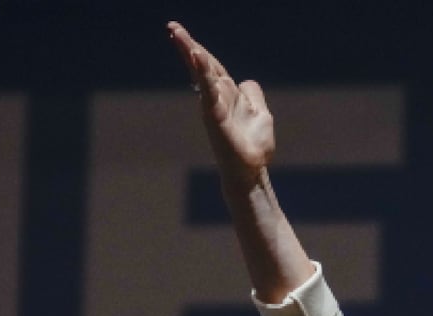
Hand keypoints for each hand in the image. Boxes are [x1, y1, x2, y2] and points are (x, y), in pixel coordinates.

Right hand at [167, 21, 273, 191]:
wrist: (252, 171)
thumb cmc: (254, 147)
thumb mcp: (261, 114)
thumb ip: (253, 96)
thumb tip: (246, 82)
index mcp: (227, 95)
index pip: (212, 66)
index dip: (199, 50)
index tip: (181, 33)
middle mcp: (217, 98)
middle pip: (202, 66)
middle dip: (188, 46)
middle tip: (172, 27)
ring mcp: (214, 107)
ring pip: (202, 74)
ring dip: (192, 53)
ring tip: (179, 35)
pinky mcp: (215, 117)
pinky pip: (208, 90)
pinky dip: (203, 74)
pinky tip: (197, 58)